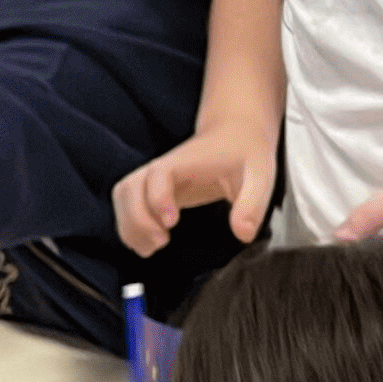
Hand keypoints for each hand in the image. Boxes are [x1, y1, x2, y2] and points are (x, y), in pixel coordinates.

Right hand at [114, 127, 276, 255]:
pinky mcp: (153, 189)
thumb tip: (242, 233)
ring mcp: (154, 178)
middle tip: (161, 241)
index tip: (172, 223)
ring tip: (154, 246)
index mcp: (186, 162)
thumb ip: (251, 206)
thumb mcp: (260, 178)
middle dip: (138, 220)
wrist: (235, 134)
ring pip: (122, 198)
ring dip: (130, 226)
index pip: (159, 175)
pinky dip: (130, 227)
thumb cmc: (245, 154)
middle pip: (129, 188)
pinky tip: (150, 243)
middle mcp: (163, 168)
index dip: (159, 199)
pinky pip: (127, 205)